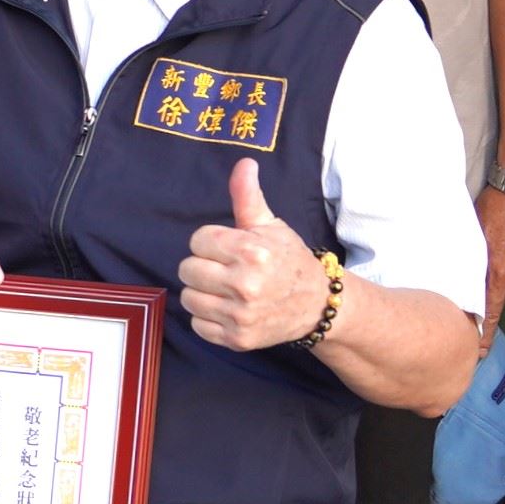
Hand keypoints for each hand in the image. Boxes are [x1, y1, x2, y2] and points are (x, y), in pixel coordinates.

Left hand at [178, 156, 329, 349]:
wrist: (318, 305)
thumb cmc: (288, 261)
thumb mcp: (270, 226)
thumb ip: (248, 197)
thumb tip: (244, 163)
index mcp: (252, 252)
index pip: (197, 240)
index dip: (210, 242)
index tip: (228, 249)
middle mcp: (246, 285)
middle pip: (187, 269)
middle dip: (203, 266)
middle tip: (225, 269)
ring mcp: (241, 315)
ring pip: (189, 298)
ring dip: (202, 292)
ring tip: (225, 289)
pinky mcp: (238, 339)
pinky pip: (198, 325)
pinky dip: (208, 318)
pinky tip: (228, 309)